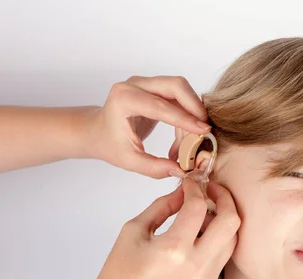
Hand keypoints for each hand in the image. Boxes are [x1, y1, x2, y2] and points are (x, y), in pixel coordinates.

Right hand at [83, 176, 239, 278]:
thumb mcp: (133, 231)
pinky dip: (212, 249)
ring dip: (221, 225)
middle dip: (225, 199)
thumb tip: (183, 192)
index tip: (192, 184)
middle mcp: (196, 268)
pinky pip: (220, 264)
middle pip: (232, 222)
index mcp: (173, 249)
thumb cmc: (119, 275)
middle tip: (213, 192)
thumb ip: (162, 206)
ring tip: (203, 219)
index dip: (196, 188)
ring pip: (231, 244)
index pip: (199, 206)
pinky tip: (194, 248)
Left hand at [86, 75, 210, 178]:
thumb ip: (153, 167)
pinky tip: (182, 137)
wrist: (97, 131)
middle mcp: (135, 85)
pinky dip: (185, 115)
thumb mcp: (128, 160)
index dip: (184, 119)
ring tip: (189, 142)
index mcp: (124, 99)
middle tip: (205, 130)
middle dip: (194, 106)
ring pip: (180, 89)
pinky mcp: (154, 87)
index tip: (203, 131)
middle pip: (175, 86)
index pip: (161, 106)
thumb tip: (180, 170)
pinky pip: (178, 97)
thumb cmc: (109, 144)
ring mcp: (145, 83)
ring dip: (191, 113)